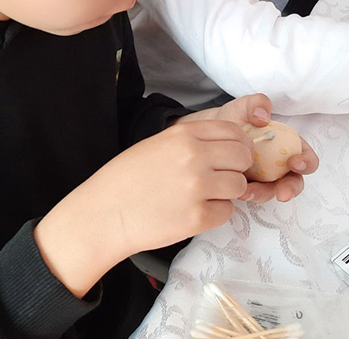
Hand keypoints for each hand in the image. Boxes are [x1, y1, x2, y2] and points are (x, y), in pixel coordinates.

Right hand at [34, 94, 269, 295]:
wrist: (106, 214)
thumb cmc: (127, 179)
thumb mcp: (157, 144)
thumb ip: (191, 142)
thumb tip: (227, 146)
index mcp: (184, 135)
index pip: (233, 131)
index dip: (239, 144)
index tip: (234, 155)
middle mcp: (194, 157)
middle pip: (243, 157)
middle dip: (238, 168)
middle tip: (222, 177)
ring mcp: (198, 187)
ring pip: (239, 185)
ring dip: (227, 192)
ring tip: (205, 196)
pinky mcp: (198, 217)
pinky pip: (227, 211)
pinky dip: (215, 213)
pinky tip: (195, 211)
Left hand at [185, 98, 318, 202]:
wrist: (210, 133)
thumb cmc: (233, 118)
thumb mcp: (243, 106)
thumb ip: (257, 103)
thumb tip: (263, 116)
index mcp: (287, 143)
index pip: (305, 155)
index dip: (306, 162)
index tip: (295, 163)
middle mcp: (279, 163)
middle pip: (294, 181)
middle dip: (291, 188)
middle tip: (282, 193)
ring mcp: (265, 177)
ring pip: (273, 191)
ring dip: (264, 194)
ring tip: (247, 191)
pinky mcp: (250, 186)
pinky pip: (254, 195)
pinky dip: (249, 195)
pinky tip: (237, 190)